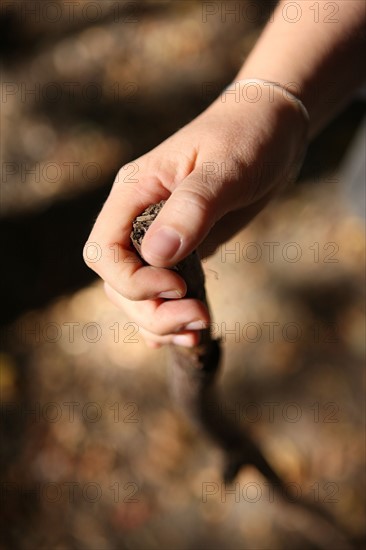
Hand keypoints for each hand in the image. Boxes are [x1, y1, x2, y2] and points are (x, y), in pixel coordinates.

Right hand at [84, 84, 307, 347]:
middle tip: (197, 319)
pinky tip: (191, 332)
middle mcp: (139, 217)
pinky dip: (171, 316)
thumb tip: (156, 255)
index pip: (104, 251)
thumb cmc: (248, 137)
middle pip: (117, 282)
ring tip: (198, 331)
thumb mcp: (225, 168)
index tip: (177, 285)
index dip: (132, 280)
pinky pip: (163, 292)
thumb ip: (191, 209)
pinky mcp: (184, 250)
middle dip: (150, 310)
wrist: (273, 130)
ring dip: (160, 321)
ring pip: (137, 295)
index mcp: (135, 192)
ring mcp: (159, 236)